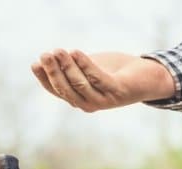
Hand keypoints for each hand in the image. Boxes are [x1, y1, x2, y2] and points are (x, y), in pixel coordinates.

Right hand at [31, 50, 175, 111]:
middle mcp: (88, 104)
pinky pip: (97, 78)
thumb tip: (48, 58)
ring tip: (58, 51)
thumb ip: (72, 67)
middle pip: (65, 89)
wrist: (147, 78)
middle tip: (45, 55)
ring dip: (67, 67)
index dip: (44, 78)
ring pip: (79, 84)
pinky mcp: (117, 91)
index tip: (35, 63)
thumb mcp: (89, 69)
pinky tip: (75, 52)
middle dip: (53, 72)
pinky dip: (85, 65)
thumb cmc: (115, 72)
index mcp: (79, 99)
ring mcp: (103, 100)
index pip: (56, 90)